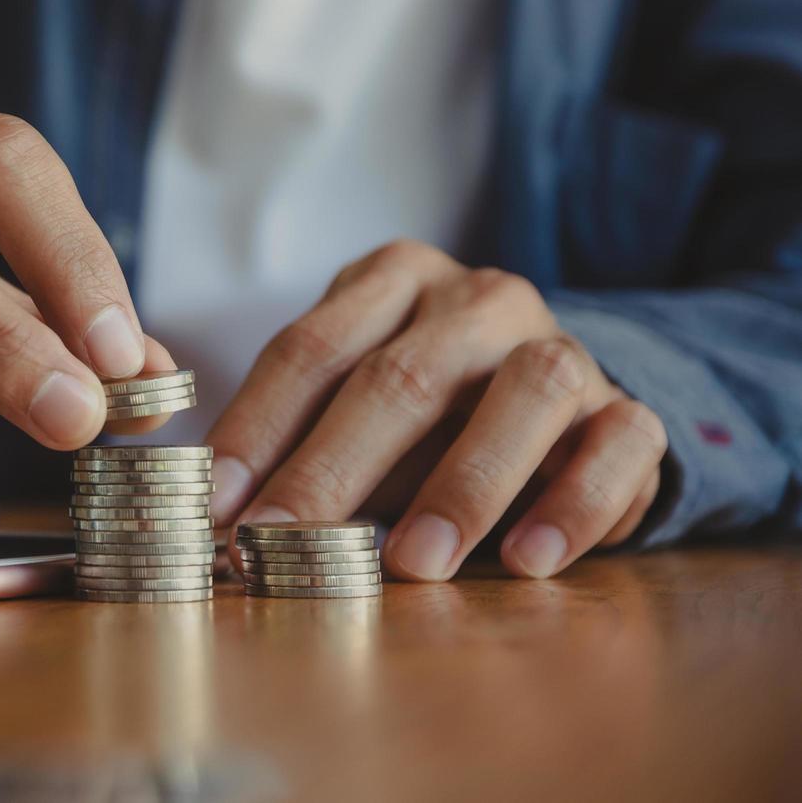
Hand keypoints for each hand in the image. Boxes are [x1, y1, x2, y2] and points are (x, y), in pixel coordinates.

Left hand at [210, 240, 667, 579]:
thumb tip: (217, 517)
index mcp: (392, 280)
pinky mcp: (628, 408)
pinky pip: (620, 444)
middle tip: (283, 542)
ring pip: (528, 391)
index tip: (216, 505)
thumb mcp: (348, 405)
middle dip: (333, 467)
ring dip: (465, 484)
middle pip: (403, 375)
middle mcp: (479, 300)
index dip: (257, 429)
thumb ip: (294, 443)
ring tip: (411, 564)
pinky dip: (575, 505)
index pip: (311, 349)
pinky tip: (525, 560)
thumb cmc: (421, 412)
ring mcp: (562, 346)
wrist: (555, 401)